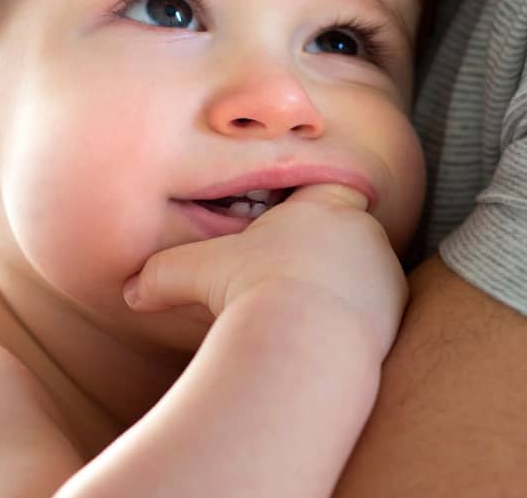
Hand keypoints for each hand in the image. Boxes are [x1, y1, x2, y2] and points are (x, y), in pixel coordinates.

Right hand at [124, 184, 407, 357]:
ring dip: (342, 285)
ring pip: (364, 268)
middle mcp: (359, 228)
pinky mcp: (397, 303)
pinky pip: (378, 304)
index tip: (287, 235)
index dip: (305, 208)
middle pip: (344, 231)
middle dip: (322, 251)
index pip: (323, 190)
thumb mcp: (194, 273)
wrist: (304, 336)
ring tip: (309, 312)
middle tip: (291, 281)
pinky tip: (328, 333)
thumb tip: (129, 291)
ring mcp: (383, 265)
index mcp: (318, 204)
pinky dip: (358, 316)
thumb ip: (162, 274)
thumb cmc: (248, 291)